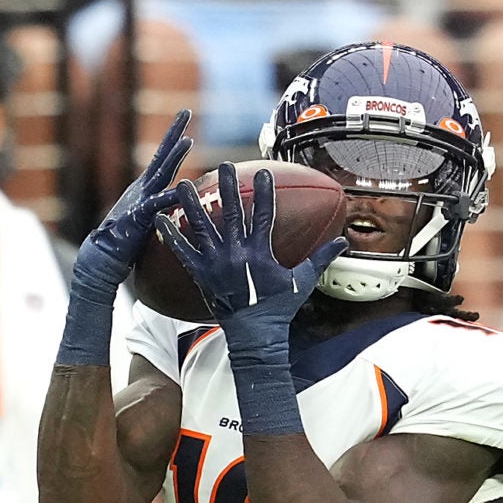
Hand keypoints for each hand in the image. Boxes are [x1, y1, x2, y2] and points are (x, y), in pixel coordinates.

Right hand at [73, 109, 192, 301]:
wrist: (103, 257)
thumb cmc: (126, 243)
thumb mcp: (148, 220)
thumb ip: (161, 209)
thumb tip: (179, 206)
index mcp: (146, 188)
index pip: (164, 160)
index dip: (175, 141)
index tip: (187, 123)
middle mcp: (143, 189)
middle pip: (162, 156)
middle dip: (174, 133)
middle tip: (186, 111)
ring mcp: (140, 200)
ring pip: (160, 174)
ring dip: (175, 157)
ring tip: (188, 140)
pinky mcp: (139, 217)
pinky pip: (157, 204)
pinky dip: (170, 196)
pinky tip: (183, 188)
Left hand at [159, 164, 349, 366]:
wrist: (255, 335)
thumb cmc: (279, 308)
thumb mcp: (302, 282)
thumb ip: (320, 259)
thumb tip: (342, 243)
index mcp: (260, 253)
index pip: (263, 215)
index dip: (264, 192)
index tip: (264, 171)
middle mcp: (236, 254)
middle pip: (230, 214)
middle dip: (227, 187)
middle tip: (224, 166)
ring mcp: (216, 264)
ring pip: (202, 227)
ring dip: (192, 204)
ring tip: (185, 183)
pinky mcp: (200, 275)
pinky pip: (182, 252)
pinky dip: (171, 235)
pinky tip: (160, 218)